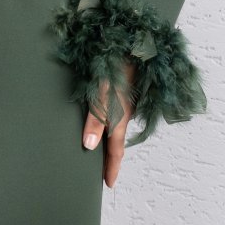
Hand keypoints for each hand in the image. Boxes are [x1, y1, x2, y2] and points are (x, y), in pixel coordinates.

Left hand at [82, 59, 135, 188]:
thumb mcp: (102, 93)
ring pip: (119, 127)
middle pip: (118, 141)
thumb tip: (90, 146)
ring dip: (111, 140)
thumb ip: (96, 119)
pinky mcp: (126, 91)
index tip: (109, 183)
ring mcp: (128, 102)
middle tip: (104, 172)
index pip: (116, 150)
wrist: (135, 41)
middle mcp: (126, 113)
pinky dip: (112, 124)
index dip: (112, 168)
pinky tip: (106, 121)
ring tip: (102, 151)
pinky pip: (119, 114)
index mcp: (121, 118)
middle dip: (111, 157)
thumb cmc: (116, 65)